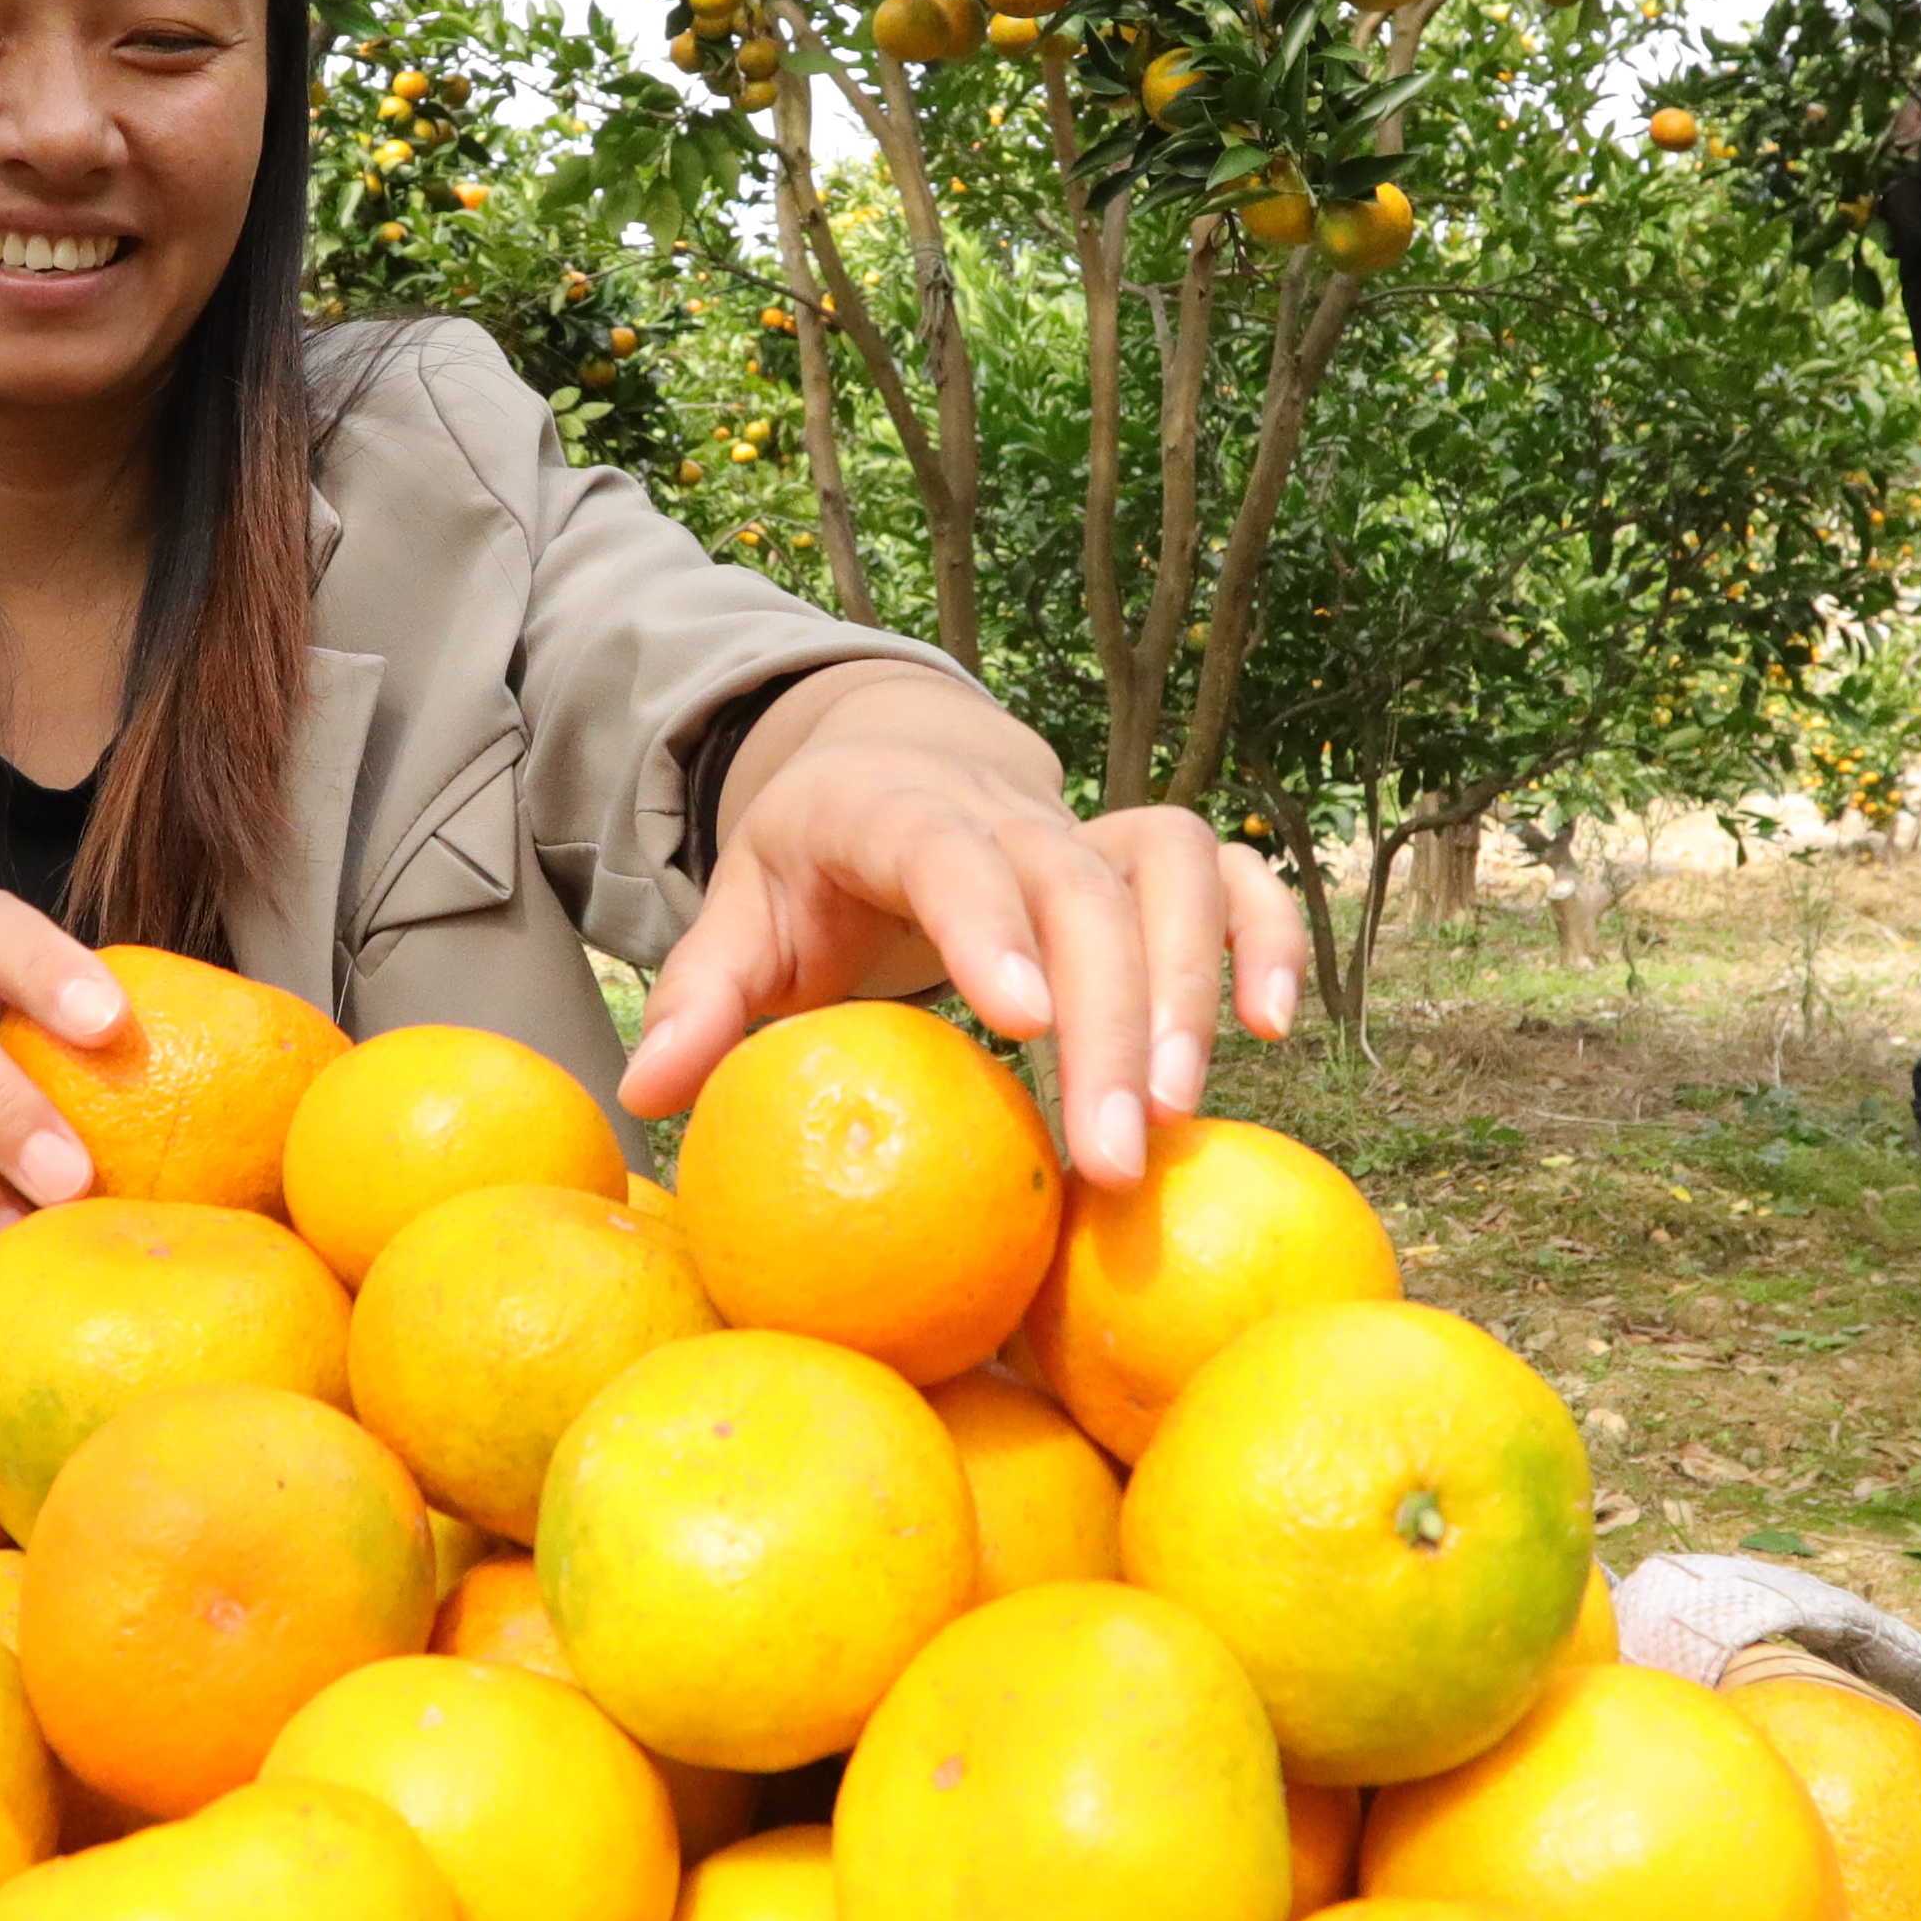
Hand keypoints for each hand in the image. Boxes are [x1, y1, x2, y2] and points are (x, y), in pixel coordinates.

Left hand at [622, 666, 1304, 1187]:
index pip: (945, 848)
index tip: (1021, 1022)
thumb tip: (645, 1092)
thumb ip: (702, 995)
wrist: (893, 761)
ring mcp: (1085, 823)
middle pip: (1075, 885)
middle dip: (1107, 1018)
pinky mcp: (1144, 853)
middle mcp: (1004, 804)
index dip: (986, 924)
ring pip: (1169, 870)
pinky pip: (1231, 874)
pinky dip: (1264, 936)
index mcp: (888, 807)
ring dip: (1188, 988)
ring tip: (1177, 1118)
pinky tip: (1275, 1033)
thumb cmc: (813, 864)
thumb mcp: (743, 914)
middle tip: (1111, 1159)